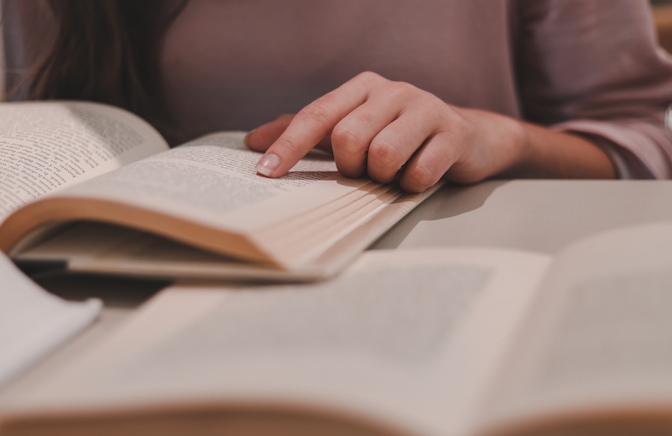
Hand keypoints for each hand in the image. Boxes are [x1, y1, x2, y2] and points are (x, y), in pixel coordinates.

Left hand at [245, 72, 614, 190]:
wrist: (469, 138)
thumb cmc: (401, 137)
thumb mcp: (353, 128)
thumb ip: (307, 132)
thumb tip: (254, 140)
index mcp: (363, 87)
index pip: (317, 115)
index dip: (288, 146)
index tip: (265, 173)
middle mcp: (393, 90)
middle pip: (348, 139)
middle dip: (352, 168)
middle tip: (366, 172)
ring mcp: (426, 108)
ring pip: (383, 156)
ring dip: (384, 178)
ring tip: (395, 173)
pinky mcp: (453, 133)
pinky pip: (418, 173)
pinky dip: (412, 186)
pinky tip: (418, 178)